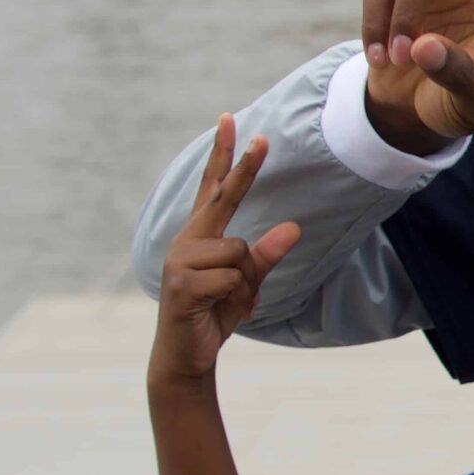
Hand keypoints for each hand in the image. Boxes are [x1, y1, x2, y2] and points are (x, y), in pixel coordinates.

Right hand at [150, 114, 302, 383]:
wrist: (186, 354)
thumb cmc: (214, 312)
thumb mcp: (246, 283)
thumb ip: (266, 255)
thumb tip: (294, 227)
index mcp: (200, 235)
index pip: (213, 187)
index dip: (224, 156)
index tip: (230, 120)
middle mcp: (187, 240)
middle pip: (222, 197)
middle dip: (243, 168)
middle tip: (263, 136)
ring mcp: (180, 260)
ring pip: (240, 253)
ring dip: (246, 282)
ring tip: (229, 301)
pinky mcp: (182, 284)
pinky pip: (232, 279)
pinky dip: (236, 297)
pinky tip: (218, 310)